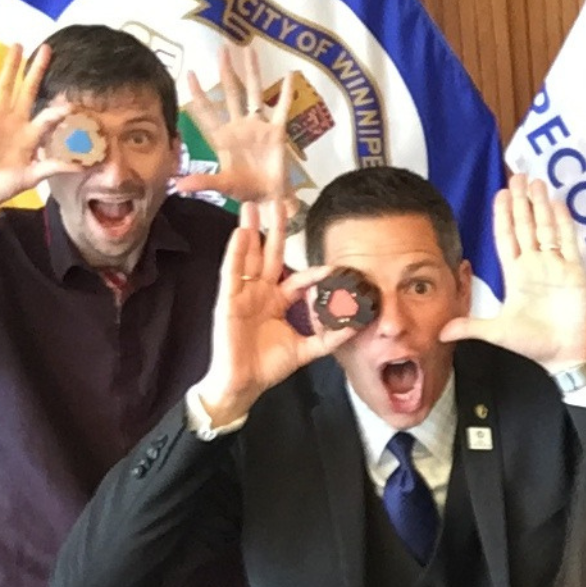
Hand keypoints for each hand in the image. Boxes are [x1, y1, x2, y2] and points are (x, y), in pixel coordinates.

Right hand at [0, 45, 83, 211]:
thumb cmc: (2, 185)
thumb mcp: (34, 176)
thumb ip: (56, 166)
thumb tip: (83, 165)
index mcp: (30, 135)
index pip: (51, 115)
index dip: (63, 108)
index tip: (78, 97)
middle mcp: (15, 122)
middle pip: (28, 90)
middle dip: (36, 70)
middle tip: (46, 49)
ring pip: (5, 86)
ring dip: (11, 66)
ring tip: (17, 45)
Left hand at [177, 46, 294, 202]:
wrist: (269, 197)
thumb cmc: (245, 189)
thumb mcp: (224, 186)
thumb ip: (204, 182)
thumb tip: (179, 185)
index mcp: (224, 139)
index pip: (208, 113)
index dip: (199, 94)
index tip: (190, 73)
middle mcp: (240, 127)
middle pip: (232, 94)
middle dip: (226, 72)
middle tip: (222, 49)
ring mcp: (259, 127)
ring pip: (254, 94)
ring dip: (252, 73)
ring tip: (249, 50)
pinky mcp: (278, 132)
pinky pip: (283, 109)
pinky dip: (287, 93)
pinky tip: (290, 75)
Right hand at [195, 199, 353, 422]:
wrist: (242, 384)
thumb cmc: (268, 366)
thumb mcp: (306, 349)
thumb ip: (330, 338)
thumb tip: (357, 326)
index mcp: (279, 301)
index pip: (301, 279)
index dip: (318, 272)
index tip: (337, 265)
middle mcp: (261, 292)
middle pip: (270, 255)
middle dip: (275, 230)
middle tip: (280, 202)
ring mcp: (243, 294)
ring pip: (248, 256)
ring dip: (250, 231)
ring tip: (253, 206)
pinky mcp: (227, 301)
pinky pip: (231, 272)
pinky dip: (235, 252)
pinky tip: (239, 233)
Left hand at [439, 174, 585, 369]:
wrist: (564, 354)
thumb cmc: (533, 343)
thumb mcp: (496, 332)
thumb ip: (470, 326)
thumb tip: (440, 332)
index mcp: (516, 275)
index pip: (507, 238)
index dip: (503, 216)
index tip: (501, 194)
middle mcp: (535, 265)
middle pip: (526, 226)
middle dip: (522, 202)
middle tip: (519, 177)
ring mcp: (555, 266)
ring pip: (547, 228)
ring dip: (541, 205)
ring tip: (537, 182)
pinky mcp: (575, 270)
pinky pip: (568, 241)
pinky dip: (564, 222)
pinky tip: (558, 204)